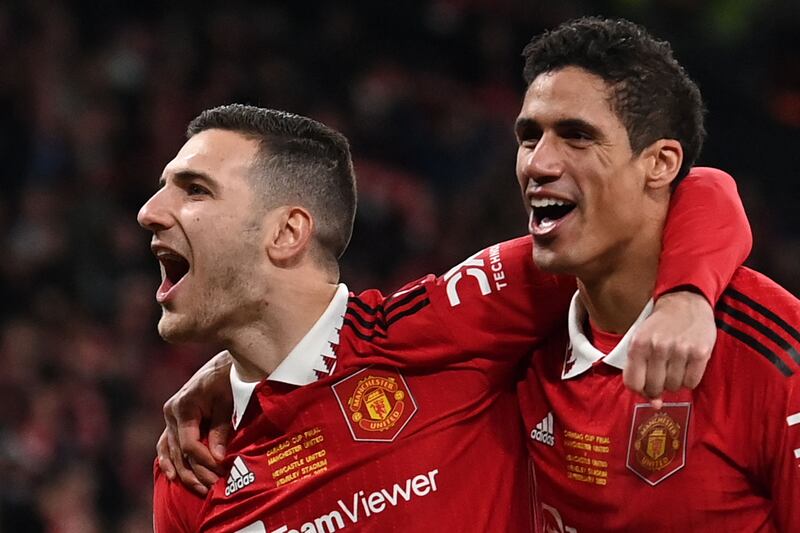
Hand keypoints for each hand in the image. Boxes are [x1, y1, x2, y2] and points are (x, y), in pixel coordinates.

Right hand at [156, 350, 233, 494]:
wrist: (224, 363)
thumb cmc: (228, 379)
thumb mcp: (227, 402)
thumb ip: (221, 429)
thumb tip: (218, 458)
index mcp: (183, 406)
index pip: (190, 444)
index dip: (205, 461)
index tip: (221, 470)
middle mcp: (171, 412)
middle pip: (180, 452)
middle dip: (197, 472)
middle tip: (213, 488)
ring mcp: (170, 416)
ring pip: (170, 451)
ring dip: (184, 472)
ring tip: (200, 489)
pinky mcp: (173, 420)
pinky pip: (166, 444)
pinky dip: (168, 460)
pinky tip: (173, 476)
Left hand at [624, 291, 715, 406]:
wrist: (685, 302)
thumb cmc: (660, 326)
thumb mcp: (642, 341)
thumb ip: (641, 371)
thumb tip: (654, 404)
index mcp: (638, 344)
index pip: (633, 383)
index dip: (639, 390)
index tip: (645, 386)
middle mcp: (658, 347)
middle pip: (654, 388)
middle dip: (657, 387)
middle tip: (662, 375)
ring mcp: (680, 350)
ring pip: (674, 386)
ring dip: (674, 383)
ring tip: (674, 366)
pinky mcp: (700, 352)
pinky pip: (691, 382)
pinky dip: (688, 380)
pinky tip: (686, 366)